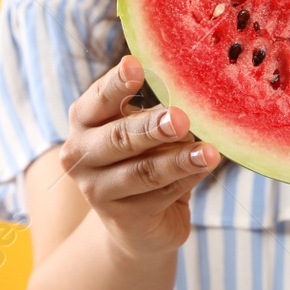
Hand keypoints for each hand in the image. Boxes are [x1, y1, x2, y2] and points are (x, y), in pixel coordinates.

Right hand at [61, 55, 218, 259]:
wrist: (136, 223)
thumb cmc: (141, 159)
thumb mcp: (142, 130)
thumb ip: (156, 113)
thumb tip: (191, 96)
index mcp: (84, 120)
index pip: (99, 98)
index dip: (117, 83)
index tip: (136, 66)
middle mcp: (80, 154)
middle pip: (119, 137)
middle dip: (152, 127)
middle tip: (182, 118)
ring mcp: (97, 190)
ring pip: (144, 171)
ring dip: (180, 160)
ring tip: (209, 152)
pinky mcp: (122, 218)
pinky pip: (162, 194)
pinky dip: (188, 178)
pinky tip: (206, 166)